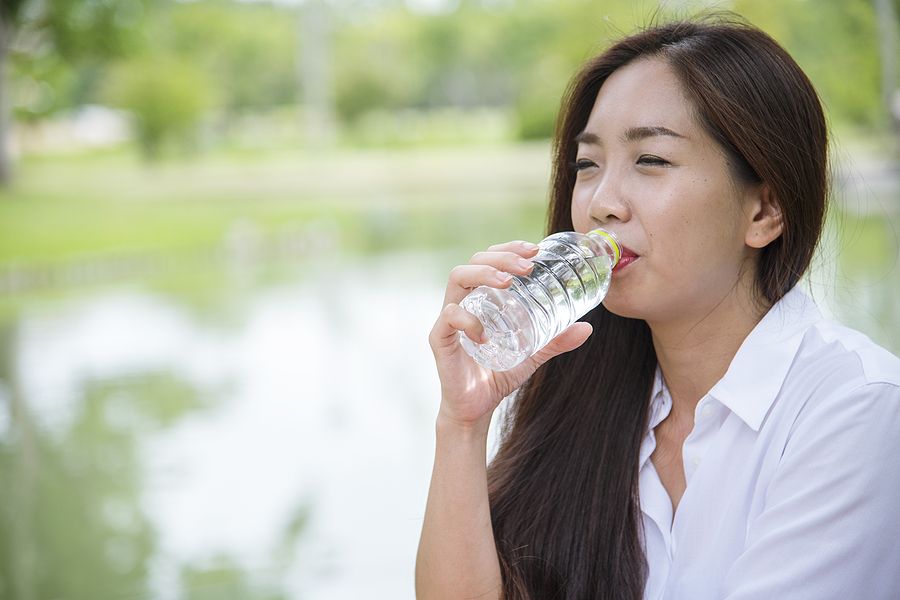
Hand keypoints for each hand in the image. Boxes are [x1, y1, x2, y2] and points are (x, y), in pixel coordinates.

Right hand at [428, 240, 592, 432]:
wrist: (476, 408)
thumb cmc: (498, 375)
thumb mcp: (533, 354)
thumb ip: (555, 340)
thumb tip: (587, 328)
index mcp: (481, 297)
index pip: (490, 259)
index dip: (509, 248)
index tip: (534, 249)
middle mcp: (463, 300)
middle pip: (474, 261)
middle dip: (501, 257)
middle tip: (527, 266)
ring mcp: (449, 317)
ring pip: (457, 278)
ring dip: (484, 273)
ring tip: (507, 282)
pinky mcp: (440, 337)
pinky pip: (449, 317)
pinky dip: (468, 320)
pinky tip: (485, 333)